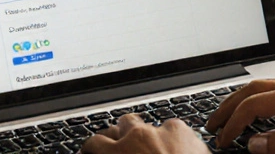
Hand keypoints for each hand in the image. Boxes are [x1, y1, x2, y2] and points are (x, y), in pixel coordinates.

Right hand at [80, 113, 208, 153]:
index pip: (94, 143)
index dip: (92, 148)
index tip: (92, 152)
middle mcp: (136, 138)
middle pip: (121, 124)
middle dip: (122, 134)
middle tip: (127, 147)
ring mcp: (160, 130)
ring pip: (148, 124)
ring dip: (148, 136)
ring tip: (156, 152)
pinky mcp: (182, 130)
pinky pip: (172, 129)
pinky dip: (173, 140)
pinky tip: (178, 152)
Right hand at [205, 79, 274, 153]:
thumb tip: (255, 144)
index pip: (255, 103)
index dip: (234, 122)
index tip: (222, 140)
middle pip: (256, 88)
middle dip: (231, 105)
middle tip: (213, 123)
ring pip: (269, 90)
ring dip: (246, 103)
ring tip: (231, 118)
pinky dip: (263, 106)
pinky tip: (263, 118)